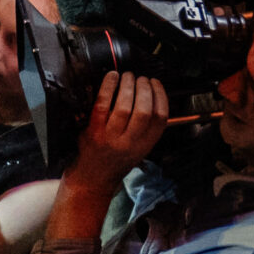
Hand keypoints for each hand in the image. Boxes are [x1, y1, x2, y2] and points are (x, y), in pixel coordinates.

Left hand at [68, 71, 167, 191]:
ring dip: (128, 86)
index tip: (156, 83)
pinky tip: (112, 77)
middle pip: (144, 110)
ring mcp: (111, 137)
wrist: (93, 178)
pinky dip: (108, 87)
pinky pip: (102, 105)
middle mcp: (130, 142)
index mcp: (145, 145)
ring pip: (124, 106)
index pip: (160, 118)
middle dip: (144, 88)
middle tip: (140, 78)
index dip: (160, 96)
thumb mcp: (139, 148)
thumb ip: (147, 128)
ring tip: (128, 76)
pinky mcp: (94, 132)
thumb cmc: (115, 159)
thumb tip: (153, 95)